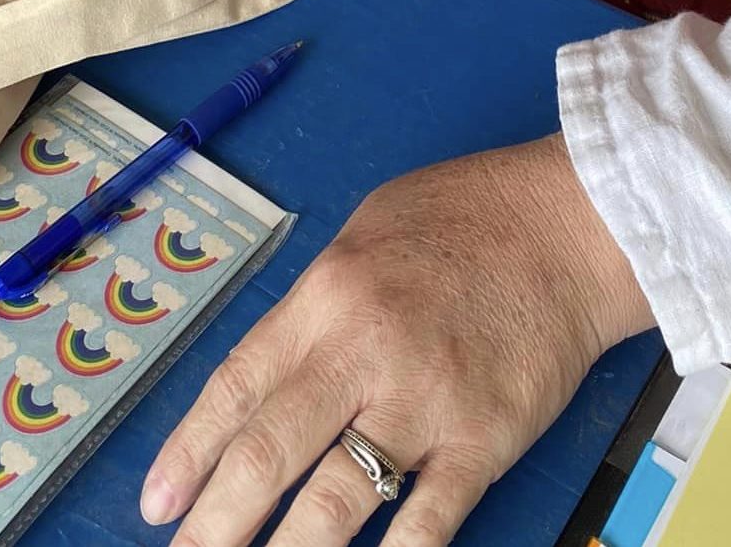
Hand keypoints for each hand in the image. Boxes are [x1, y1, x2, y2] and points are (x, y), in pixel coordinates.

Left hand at [140, 135, 653, 546]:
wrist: (572, 222)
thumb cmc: (470, 215)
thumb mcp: (367, 230)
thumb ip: (317, 304)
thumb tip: (269, 377)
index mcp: (328, 294)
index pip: (237, 384)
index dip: (189, 452)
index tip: (158, 504)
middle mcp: (365, 350)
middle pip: (268, 455)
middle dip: (215, 526)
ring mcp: (424, 400)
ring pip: (334, 504)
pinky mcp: (483, 438)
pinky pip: (425, 523)